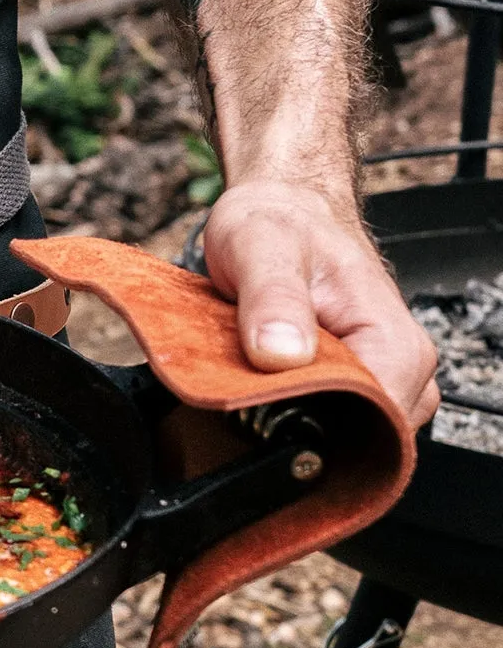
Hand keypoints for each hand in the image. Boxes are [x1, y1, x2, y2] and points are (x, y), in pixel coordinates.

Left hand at [202, 180, 439, 429]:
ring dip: (293, 422)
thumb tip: (281, 354)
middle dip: (302, 431)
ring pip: (341, 435)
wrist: (282, 209)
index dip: (316, 426)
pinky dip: (291, 414)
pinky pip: (326, 421)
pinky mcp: (352, 384)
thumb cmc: (280, 223)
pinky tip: (262, 391)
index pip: (374, 418)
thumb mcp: (262, 249)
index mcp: (392, 338)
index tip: (266, 412)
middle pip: (359, 437)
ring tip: (254, 386)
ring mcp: (379, 378)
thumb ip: (273, 301)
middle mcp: (399, 365)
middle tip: (249, 399)